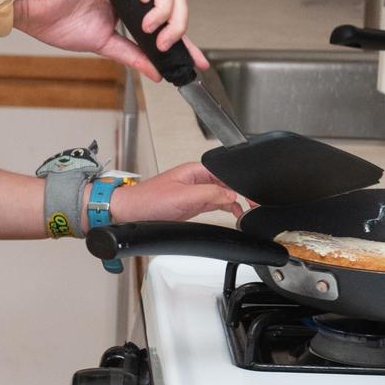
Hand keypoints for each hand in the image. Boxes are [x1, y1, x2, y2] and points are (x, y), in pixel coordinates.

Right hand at [14, 0, 205, 80]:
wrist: (34, 13)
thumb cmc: (59, 21)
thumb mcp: (105, 44)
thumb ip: (132, 54)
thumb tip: (156, 72)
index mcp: (130, 6)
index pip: (167, 18)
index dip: (185, 38)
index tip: (197, 60)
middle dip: (177, 22)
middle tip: (165, 41)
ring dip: (164, 4)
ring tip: (150, 24)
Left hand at [107, 161, 242, 224]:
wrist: (131, 213)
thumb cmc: (148, 200)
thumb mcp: (183, 196)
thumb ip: (209, 194)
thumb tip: (231, 195)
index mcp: (195, 170)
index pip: (226, 172)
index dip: (240, 183)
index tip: (251, 195)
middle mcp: (197, 179)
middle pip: (227, 183)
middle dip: (241, 192)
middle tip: (253, 204)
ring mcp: (195, 192)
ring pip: (223, 194)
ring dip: (235, 202)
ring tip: (247, 211)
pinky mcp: (192, 204)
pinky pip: (215, 204)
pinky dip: (226, 208)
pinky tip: (233, 214)